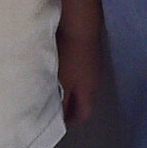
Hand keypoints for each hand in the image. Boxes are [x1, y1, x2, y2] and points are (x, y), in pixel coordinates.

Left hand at [56, 0, 103, 123]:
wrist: (81, 25)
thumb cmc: (71, 57)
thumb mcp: (62, 83)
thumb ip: (61, 101)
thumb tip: (57, 117)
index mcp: (89, 92)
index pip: (83, 115)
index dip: (70, 122)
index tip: (56, 123)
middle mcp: (94, 81)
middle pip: (83, 101)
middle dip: (69, 107)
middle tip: (52, 106)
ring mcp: (93, 66)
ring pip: (81, 86)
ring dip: (69, 90)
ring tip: (53, 89)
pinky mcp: (89, 53)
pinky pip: (80, 72)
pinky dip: (70, 76)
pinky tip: (59, 70)